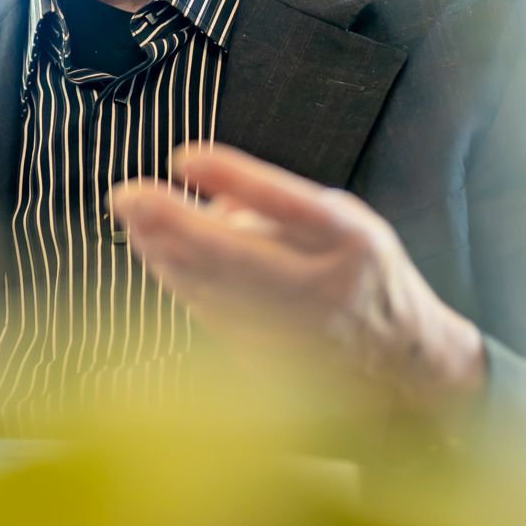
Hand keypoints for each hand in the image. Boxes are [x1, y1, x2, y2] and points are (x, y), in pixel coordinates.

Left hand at [107, 144, 484, 415]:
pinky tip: (156, 255)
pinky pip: (209, 315)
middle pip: (233, 254)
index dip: (234, 176)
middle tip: (126, 195)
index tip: (184, 157)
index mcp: (350, 242)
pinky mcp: (267, 361)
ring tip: (132, 217)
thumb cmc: (363, 280)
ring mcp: (292, 333)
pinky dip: (178, 282)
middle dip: (170, 222)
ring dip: (161, 251)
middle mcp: (321, 289)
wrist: (400, 368)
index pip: (287, 203)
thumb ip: (279, 206)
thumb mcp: (343, 223)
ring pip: (210, 289)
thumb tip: (209, 199)